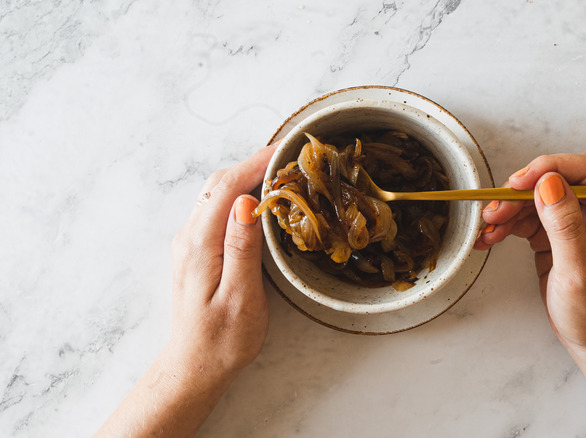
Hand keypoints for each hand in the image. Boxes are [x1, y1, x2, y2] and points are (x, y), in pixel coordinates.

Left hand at [98, 144, 277, 436]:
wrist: (195, 366)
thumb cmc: (223, 339)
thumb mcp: (241, 297)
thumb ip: (242, 248)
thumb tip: (248, 203)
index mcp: (200, 244)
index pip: (227, 187)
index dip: (256, 163)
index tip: (285, 151)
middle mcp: (190, 236)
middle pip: (219, 184)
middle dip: (253, 164)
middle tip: (289, 158)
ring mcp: (191, 241)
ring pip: (217, 194)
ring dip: (247, 177)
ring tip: (280, 172)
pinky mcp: (197, 249)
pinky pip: (217, 209)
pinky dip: (240, 194)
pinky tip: (261, 199)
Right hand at [475, 153, 585, 358]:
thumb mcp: (579, 272)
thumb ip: (564, 225)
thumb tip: (549, 183)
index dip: (550, 168)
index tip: (519, 181)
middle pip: (555, 183)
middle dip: (521, 193)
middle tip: (494, 209)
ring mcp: (577, 225)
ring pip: (537, 200)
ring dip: (509, 210)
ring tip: (487, 227)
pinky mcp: (557, 238)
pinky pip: (529, 220)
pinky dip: (508, 226)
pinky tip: (490, 237)